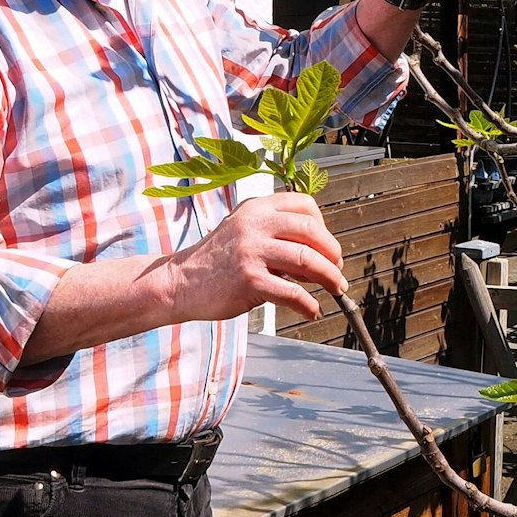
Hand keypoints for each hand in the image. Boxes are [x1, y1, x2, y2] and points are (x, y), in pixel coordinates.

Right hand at [167, 193, 345, 320]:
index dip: (324, 226)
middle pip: (312, 232)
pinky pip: (292, 292)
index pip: (305, 205)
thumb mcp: (243, 229)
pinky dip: (308, 304)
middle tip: (338, 270)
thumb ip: (276, 231)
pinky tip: (311, 310)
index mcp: (256, 208)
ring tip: (336, 289)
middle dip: (333, 253)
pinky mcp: (248, 280)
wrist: (179, 283)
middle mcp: (255, 225)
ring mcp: (251, 252)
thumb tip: (321, 252)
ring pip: (307, 260)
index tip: (327, 246)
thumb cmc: (217, 260)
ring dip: (329, 278)